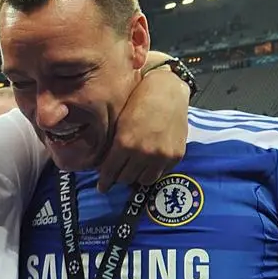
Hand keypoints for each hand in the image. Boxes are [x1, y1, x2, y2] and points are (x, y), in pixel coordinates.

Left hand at [97, 67, 190, 192]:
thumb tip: (106, 165)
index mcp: (125, 144)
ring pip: (144, 181)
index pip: (110, 172)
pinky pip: (160, 173)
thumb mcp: (120, 123)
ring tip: (135, 169)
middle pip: (126, 179)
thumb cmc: (139, 100)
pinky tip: (150, 163)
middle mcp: (143, 153)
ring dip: (137, 176)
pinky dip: (153, 171)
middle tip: (119, 172)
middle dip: (120, 176)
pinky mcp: (175, 156)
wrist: (167, 90)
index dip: (105, 182)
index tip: (102, 187)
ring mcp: (161, 156)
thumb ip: (113, 146)